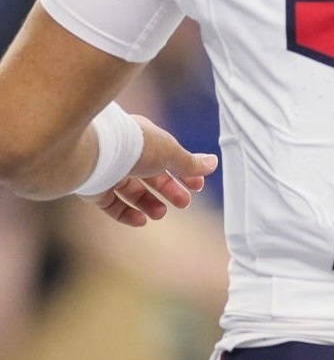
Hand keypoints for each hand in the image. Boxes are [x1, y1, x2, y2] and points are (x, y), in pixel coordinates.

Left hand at [84, 114, 217, 226]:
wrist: (95, 153)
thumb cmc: (135, 146)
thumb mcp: (170, 153)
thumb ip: (190, 163)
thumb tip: (212, 163)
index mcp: (145, 139)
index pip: (168, 156)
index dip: (184, 172)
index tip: (198, 186)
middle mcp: (126, 154)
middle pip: (151, 175)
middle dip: (169, 189)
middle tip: (184, 203)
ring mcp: (109, 171)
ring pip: (132, 191)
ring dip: (149, 203)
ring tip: (160, 214)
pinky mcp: (95, 188)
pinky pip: (112, 205)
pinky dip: (127, 213)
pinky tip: (141, 220)